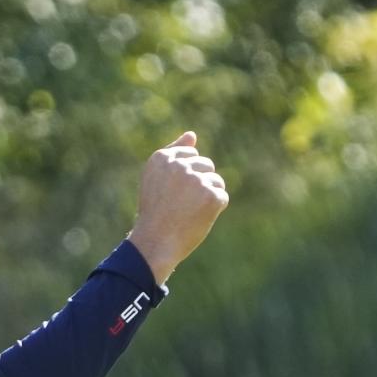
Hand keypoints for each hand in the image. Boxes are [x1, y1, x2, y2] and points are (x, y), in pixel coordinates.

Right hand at [128, 131, 228, 284]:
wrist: (155, 242)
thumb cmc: (155, 212)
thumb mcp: (157, 178)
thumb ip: (174, 153)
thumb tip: (192, 134)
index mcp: (160, 158)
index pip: (190, 156)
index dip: (184, 178)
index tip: (170, 194)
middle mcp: (178, 165)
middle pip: (206, 165)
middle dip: (198, 184)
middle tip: (179, 205)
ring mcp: (196, 179)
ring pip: (216, 181)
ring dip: (207, 196)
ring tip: (188, 212)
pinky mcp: (211, 195)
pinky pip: (222, 197)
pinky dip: (213, 210)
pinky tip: (197, 219)